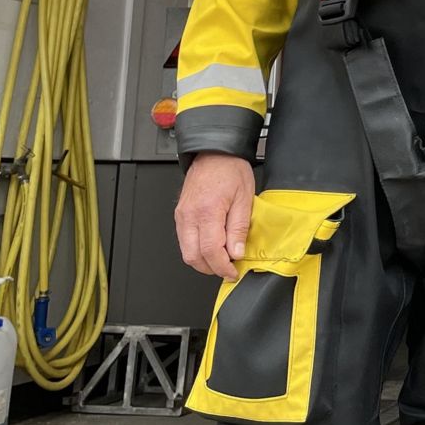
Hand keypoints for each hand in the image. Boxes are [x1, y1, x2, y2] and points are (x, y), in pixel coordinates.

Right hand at [174, 152, 255, 279]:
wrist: (213, 152)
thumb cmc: (229, 170)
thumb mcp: (244, 198)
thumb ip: (239, 228)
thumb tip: (236, 252)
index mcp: (207, 211)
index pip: (210, 251)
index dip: (222, 267)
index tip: (233, 272)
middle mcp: (189, 216)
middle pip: (193, 257)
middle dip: (211, 269)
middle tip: (227, 269)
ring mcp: (182, 216)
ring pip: (186, 252)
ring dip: (202, 262)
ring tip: (221, 260)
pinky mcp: (180, 214)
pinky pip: (184, 240)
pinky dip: (196, 250)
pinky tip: (211, 248)